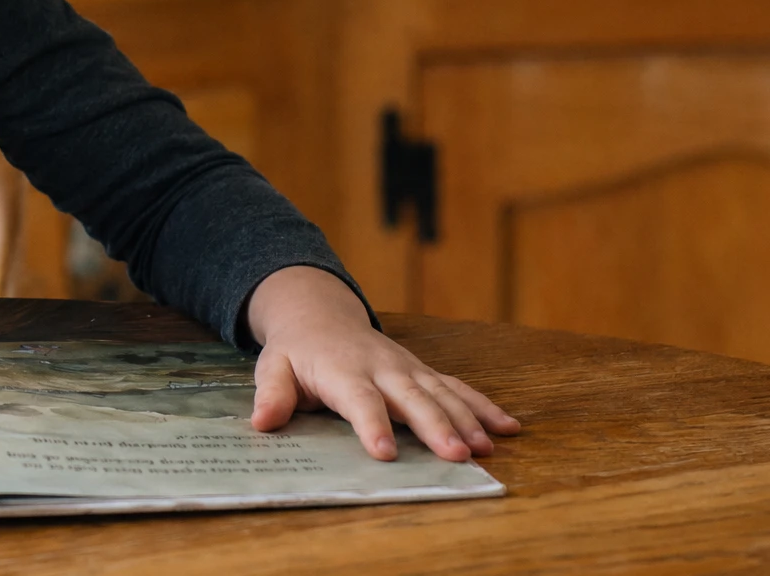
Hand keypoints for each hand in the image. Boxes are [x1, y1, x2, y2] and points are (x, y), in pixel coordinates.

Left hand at [244, 265, 520, 462]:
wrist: (318, 314)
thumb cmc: (296, 351)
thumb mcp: (272, 367)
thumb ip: (272, 395)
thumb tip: (261, 422)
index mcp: (342, 370)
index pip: (359, 400)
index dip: (372, 425)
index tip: (385, 453)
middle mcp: (381, 367)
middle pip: (411, 398)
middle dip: (436, 426)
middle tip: (458, 454)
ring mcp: (407, 368)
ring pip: (441, 393)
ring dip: (466, 420)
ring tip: (486, 448)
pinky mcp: (423, 372)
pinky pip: (457, 387)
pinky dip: (483, 406)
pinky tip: (508, 427)